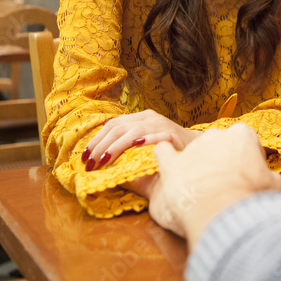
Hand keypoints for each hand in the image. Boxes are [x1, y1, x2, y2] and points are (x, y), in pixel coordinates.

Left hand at [82, 109, 201, 170]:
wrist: (196, 147)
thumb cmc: (167, 148)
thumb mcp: (144, 140)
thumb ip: (126, 142)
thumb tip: (99, 154)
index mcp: (140, 117)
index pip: (112, 124)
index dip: (96, 139)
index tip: (84, 156)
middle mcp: (149, 118)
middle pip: (118, 127)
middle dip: (100, 146)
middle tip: (89, 163)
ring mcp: (161, 125)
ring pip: (133, 132)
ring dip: (115, 147)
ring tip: (103, 160)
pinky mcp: (172, 135)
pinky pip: (157, 136)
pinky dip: (145, 140)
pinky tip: (134, 146)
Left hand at [148, 124, 280, 242]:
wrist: (222, 209)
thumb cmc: (250, 195)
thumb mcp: (274, 184)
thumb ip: (271, 177)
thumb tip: (271, 180)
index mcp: (242, 134)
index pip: (246, 140)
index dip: (249, 157)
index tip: (250, 173)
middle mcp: (215, 135)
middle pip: (220, 144)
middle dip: (223, 159)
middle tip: (228, 182)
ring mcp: (191, 148)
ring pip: (195, 151)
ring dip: (199, 164)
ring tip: (205, 188)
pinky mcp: (172, 164)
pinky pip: (163, 151)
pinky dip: (165, 155)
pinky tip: (169, 163)